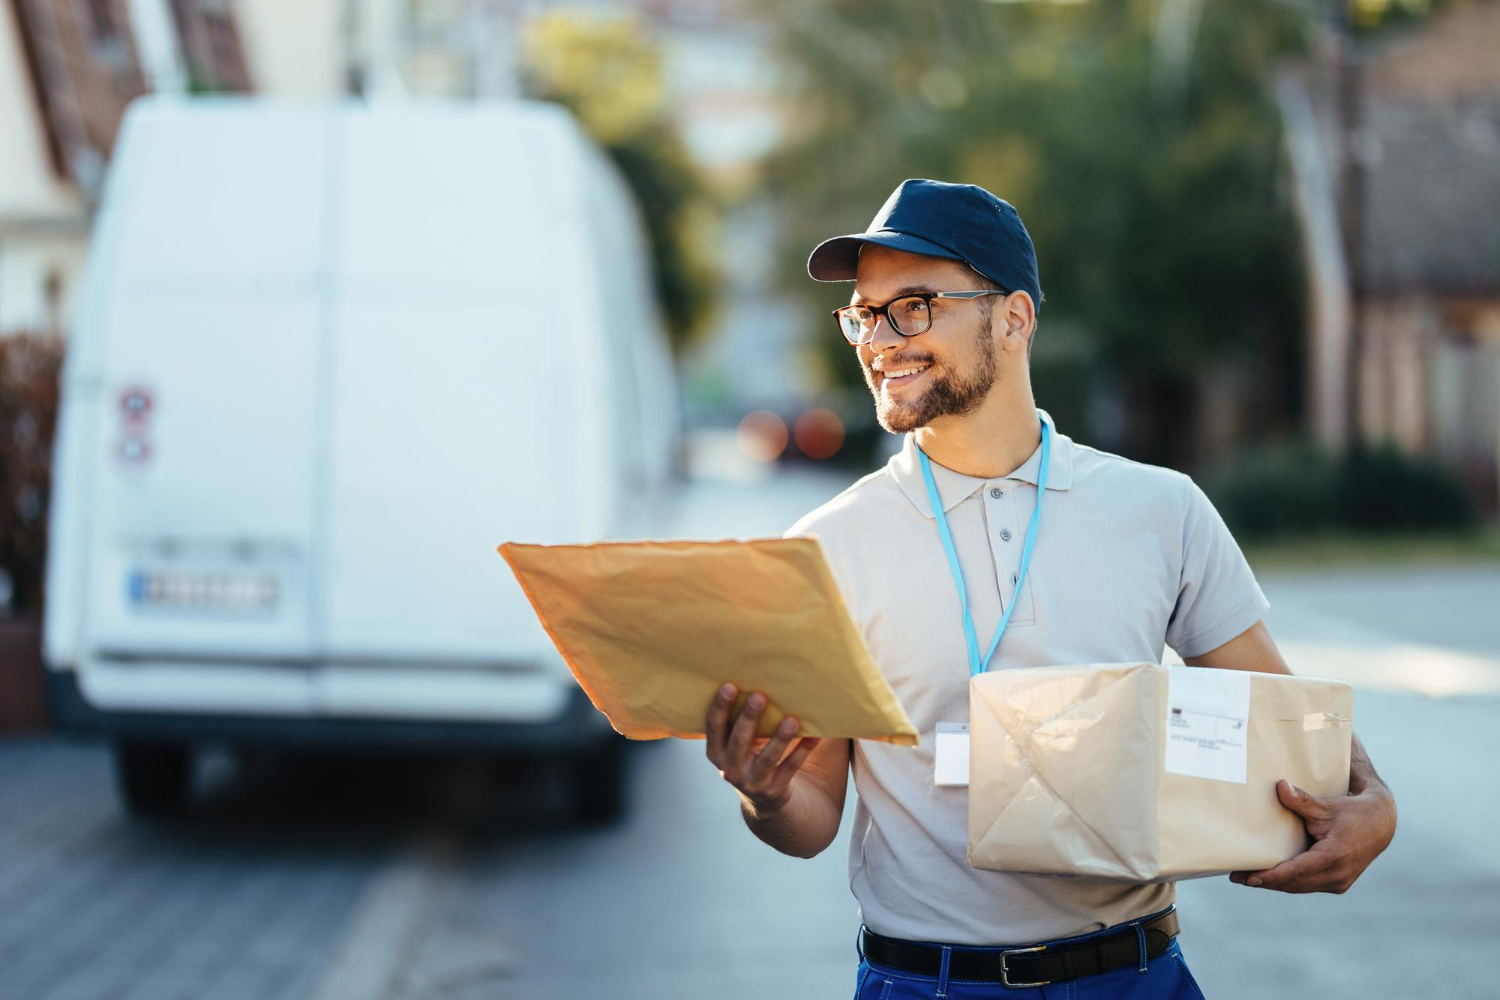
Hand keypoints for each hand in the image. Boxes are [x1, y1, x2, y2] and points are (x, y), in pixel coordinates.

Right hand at [704, 682, 821, 816]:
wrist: (763, 797)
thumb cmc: (749, 754)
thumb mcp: (736, 743)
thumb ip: (739, 720)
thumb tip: (759, 678)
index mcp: (716, 752)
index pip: (713, 728)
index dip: (720, 707)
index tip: (729, 685)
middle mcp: (730, 769)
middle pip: (739, 741)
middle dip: (749, 718)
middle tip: (759, 696)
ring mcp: (752, 782)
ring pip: (767, 758)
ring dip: (780, 738)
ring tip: (792, 719)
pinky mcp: (774, 790)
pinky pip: (790, 767)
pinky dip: (802, 751)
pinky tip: (814, 736)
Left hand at [1230, 778, 1396, 892]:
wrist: (1380, 824)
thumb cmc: (1351, 812)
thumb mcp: (1326, 805)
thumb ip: (1302, 800)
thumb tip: (1280, 786)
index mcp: (1334, 857)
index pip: (1296, 872)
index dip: (1270, 877)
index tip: (1248, 878)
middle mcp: (1337, 875)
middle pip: (1294, 883)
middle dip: (1265, 882)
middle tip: (1236, 877)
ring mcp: (1339, 882)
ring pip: (1300, 887)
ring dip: (1275, 884)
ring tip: (1247, 878)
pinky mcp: (1338, 883)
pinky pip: (1308, 885)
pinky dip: (1289, 882)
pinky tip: (1270, 877)